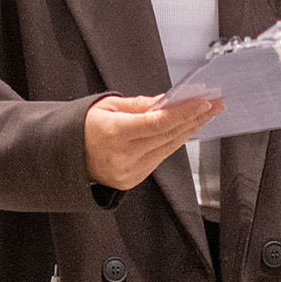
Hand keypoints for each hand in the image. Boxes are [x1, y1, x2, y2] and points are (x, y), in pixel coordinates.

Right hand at [83, 93, 220, 191]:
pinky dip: (173, 142)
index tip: (203, 102)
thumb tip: (167, 101)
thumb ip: (139, 105)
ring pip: (168, 148)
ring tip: (205, 115)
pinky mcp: (133, 180)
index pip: (158, 122)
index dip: (184, 112)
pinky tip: (185, 130)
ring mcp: (129, 171)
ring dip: (189, 130)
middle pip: (168, 135)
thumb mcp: (106, 106)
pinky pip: (159, 158)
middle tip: (215, 105)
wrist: (65, 157)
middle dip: (194, 118)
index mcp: (114, 133)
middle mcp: (123, 155)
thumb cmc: (83, 128)